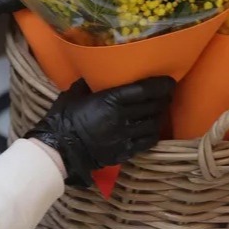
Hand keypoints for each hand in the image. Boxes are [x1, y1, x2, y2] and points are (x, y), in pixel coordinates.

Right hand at [26, 77, 175, 188]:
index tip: (169, 81)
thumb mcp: (74, 94)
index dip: (160, 85)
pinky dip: (152, 134)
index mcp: (110, 100)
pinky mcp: (124, 152)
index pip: (144, 90)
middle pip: (153, 106)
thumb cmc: (63, 118)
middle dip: (163, 99)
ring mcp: (125, 136)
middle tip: (166, 94)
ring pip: (153, 124)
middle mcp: (122, 118)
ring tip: (159, 111)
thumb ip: (89, 84)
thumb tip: (95, 76)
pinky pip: (146, 142)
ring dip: (159, 116)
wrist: (59, 149)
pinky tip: (151, 129)